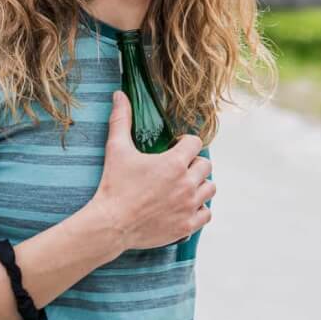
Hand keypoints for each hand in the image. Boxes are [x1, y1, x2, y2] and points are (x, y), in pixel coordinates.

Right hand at [92, 92, 215, 250]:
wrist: (110, 225)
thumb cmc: (114, 186)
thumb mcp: (117, 149)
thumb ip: (121, 119)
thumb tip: (119, 95)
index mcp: (174, 162)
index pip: (196, 143)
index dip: (185, 143)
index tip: (174, 148)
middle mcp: (186, 183)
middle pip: (206, 165)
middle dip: (193, 163)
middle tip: (177, 169)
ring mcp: (189, 206)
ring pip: (210, 188)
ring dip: (199, 185)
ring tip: (183, 186)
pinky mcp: (187, 225)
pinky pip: (207, 212)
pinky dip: (199, 208)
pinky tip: (185, 205)